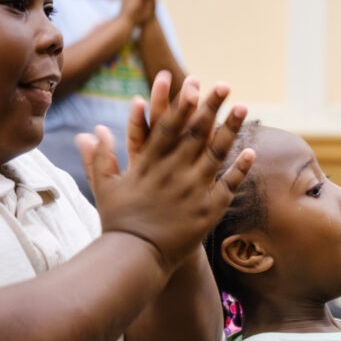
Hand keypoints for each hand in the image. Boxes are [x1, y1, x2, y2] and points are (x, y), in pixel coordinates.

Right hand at [76, 74, 252, 270]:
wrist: (136, 257)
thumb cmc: (118, 222)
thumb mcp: (105, 187)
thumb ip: (99, 157)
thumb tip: (89, 132)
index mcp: (149, 164)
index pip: (168, 127)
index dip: (181, 104)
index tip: (192, 84)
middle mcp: (173, 172)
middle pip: (196, 134)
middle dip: (210, 107)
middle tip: (224, 85)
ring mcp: (194, 190)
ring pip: (216, 154)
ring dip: (231, 129)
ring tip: (243, 107)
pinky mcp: (209, 209)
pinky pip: (229, 185)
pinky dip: (240, 168)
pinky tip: (251, 151)